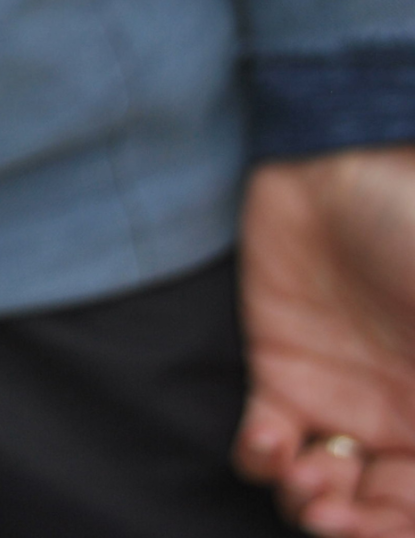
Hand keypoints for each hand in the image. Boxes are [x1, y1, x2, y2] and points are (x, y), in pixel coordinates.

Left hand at [236, 146, 414, 536]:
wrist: (341, 159)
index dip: (411, 524)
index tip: (392, 522)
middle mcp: (407, 418)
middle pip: (386, 506)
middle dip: (360, 526)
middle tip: (336, 517)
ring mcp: (342, 400)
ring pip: (326, 489)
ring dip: (312, 506)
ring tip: (306, 488)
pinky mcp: (279, 374)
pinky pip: (266, 444)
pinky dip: (261, 461)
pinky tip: (269, 444)